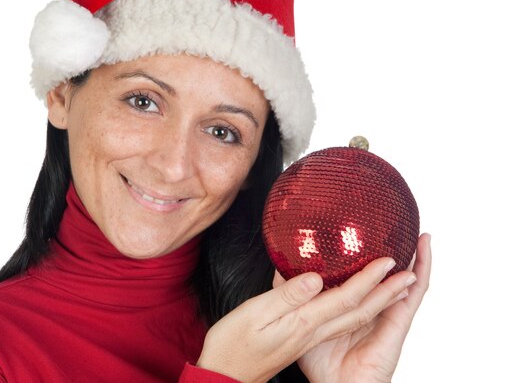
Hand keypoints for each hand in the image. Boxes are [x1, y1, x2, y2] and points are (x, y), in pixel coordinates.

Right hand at [196, 235, 429, 382]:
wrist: (225, 376)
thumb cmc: (233, 347)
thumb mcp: (254, 316)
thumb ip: (286, 296)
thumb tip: (313, 278)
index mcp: (304, 323)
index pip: (347, 298)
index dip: (370, 279)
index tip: (389, 260)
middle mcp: (312, 331)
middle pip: (359, 310)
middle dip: (386, 291)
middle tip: (406, 272)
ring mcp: (308, 337)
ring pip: (352, 318)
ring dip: (378, 302)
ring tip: (394, 286)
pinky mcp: (301, 339)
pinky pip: (337, 321)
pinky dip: (355, 308)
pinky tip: (351, 300)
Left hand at [296, 233, 431, 382]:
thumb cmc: (320, 363)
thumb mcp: (298, 319)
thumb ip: (292, 294)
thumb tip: (282, 268)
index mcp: (348, 309)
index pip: (358, 279)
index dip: (364, 261)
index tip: (365, 239)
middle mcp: (369, 310)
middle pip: (384, 278)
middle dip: (394, 256)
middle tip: (400, 231)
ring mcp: (386, 316)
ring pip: (402, 283)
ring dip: (414, 260)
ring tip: (421, 238)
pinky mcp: (397, 325)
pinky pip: (412, 298)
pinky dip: (420, 278)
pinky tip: (421, 262)